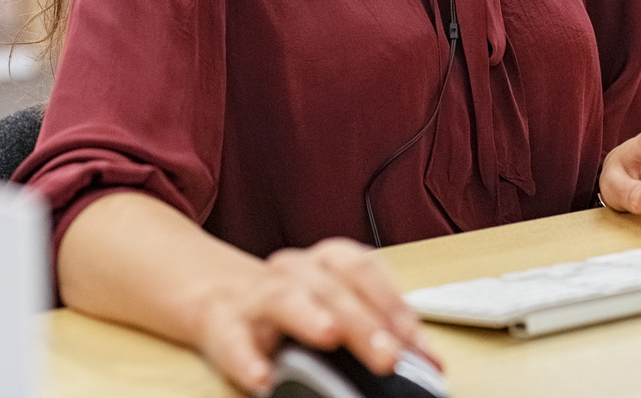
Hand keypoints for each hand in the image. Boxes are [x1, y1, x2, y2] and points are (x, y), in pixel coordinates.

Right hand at [196, 237, 436, 395]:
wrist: (217, 298)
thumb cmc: (290, 308)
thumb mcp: (334, 308)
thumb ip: (377, 330)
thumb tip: (424, 365)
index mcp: (327, 263)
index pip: (365, 272)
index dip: (393, 304)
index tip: (417, 345)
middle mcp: (293, 271)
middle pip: (333, 289)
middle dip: (364, 323)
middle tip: (388, 357)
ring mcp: (255, 295)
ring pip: (284, 298)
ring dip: (309, 317)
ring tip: (328, 336)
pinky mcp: (220, 325)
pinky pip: (232, 340)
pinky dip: (246, 359)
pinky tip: (261, 377)